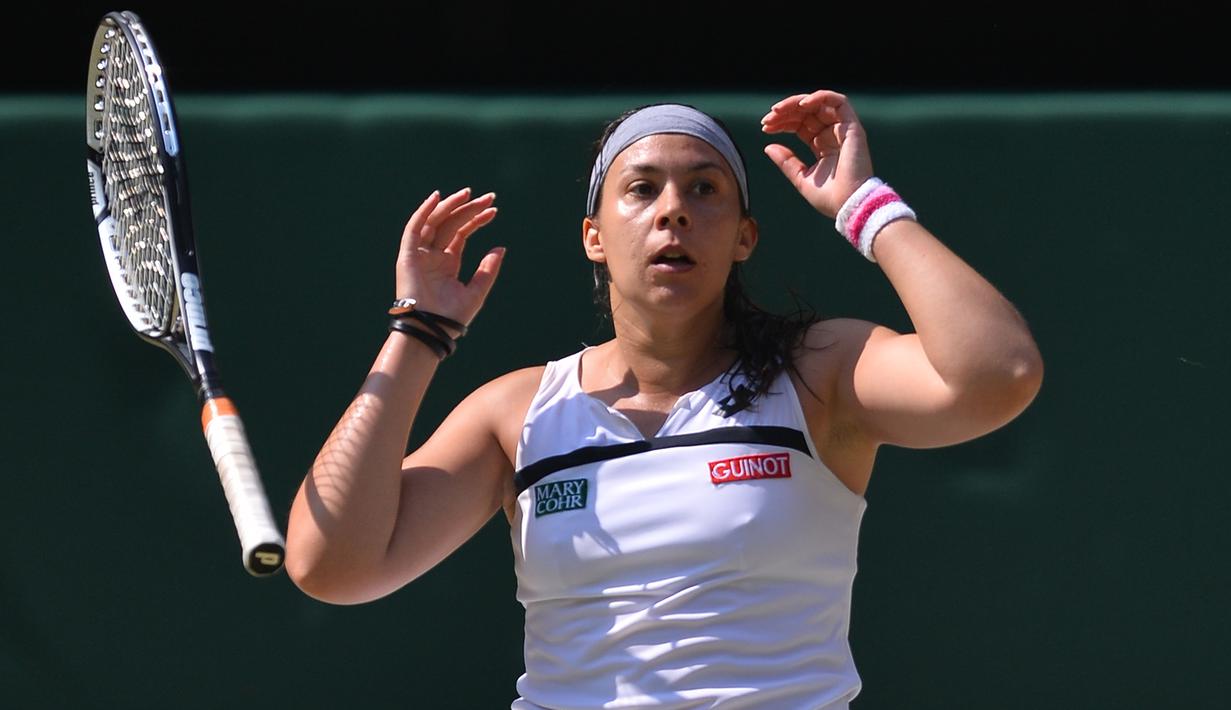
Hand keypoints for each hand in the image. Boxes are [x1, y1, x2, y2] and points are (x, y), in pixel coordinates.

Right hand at [395, 187, 504, 325]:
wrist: (432, 329)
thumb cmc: (452, 316)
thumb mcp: (476, 291)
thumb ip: (488, 269)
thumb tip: (501, 247)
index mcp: (448, 262)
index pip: (462, 233)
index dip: (477, 219)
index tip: (494, 210)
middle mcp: (433, 255)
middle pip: (451, 223)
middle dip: (469, 209)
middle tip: (489, 197)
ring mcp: (419, 254)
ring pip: (435, 221)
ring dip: (450, 205)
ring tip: (468, 194)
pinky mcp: (407, 255)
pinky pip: (414, 228)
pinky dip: (424, 212)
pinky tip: (437, 198)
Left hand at [761, 90, 873, 218]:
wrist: (850, 204)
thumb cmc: (829, 197)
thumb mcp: (800, 177)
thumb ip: (786, 161)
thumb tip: (768, 146)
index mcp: (821, 145)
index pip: (800, 124)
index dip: (782, 122)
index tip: (765, 127)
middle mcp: (832, 134)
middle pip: (806, 112)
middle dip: (785, 111)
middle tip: (767, 119)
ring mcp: (843, 129)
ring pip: (819, 103)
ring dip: (796, 102)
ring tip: (778, 110)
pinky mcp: (852, 127)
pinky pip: (839, 101)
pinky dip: (819, 97)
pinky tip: (801, 105)